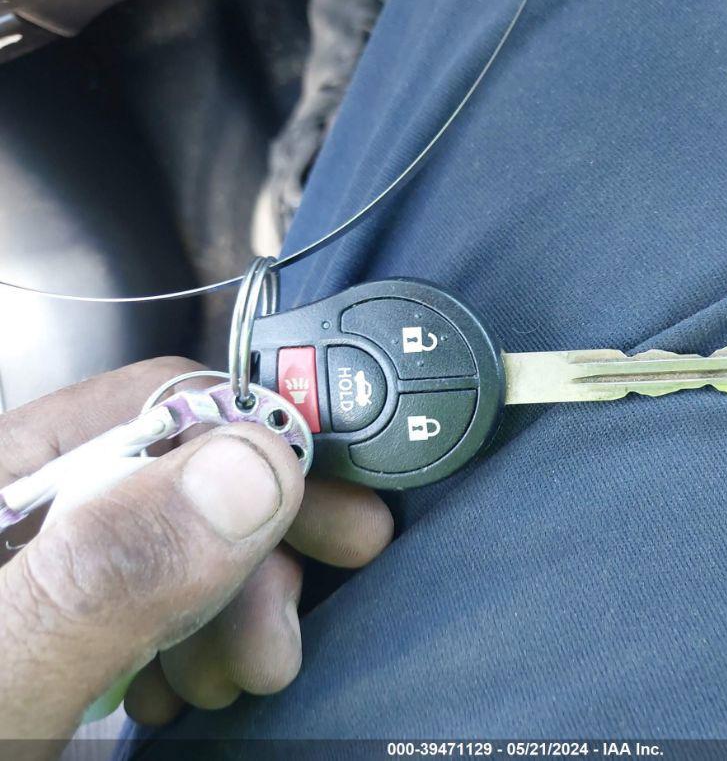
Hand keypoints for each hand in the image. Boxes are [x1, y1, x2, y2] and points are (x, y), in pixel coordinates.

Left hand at [0, 358, 392, 739]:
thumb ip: (102, 583)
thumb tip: (246, 470)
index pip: (141, 405)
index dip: (252, 436)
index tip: (335, 497)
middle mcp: (14, 512)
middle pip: (178, 470)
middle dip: (264, 530)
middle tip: (323, 585)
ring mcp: (43, 578)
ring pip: (186, 536)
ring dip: (244, 592)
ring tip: (251, 666)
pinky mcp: (72, 632)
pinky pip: (169, 598)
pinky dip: (210, 632)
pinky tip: (205, 679)